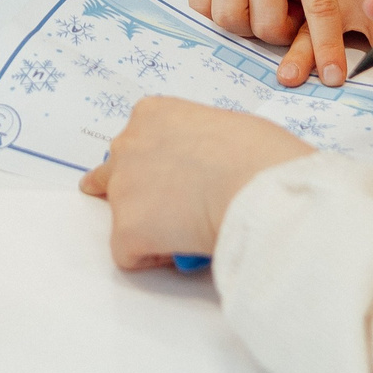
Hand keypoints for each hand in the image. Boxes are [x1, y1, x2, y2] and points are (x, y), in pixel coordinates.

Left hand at [77, 98, 311, 269]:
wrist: (258, 187)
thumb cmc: (260, 156)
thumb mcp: (228, 128)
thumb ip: (202, 143)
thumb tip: (211, 167)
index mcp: (153, 114)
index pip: (138, 139)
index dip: (155, 163)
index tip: (172, 178)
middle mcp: (128, 145)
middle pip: (112, 173)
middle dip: (135, 192)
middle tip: (164, 209)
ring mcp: (122, 188)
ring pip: (122, 214)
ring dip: (148, 226)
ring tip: (187, 232)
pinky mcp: (125, 230)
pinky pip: (128, 253)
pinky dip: (153, 258)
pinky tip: (184, 250)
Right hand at [185, 0, 343, 87]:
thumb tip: (321, 30)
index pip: (319, 5)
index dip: (327, 46)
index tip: (334, 77)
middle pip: (266, 23)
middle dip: (281, 35)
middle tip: (288, 19)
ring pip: (230, 20)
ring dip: (249, 27)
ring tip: (262, 7)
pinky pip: (203, 6)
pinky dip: (220, 13)